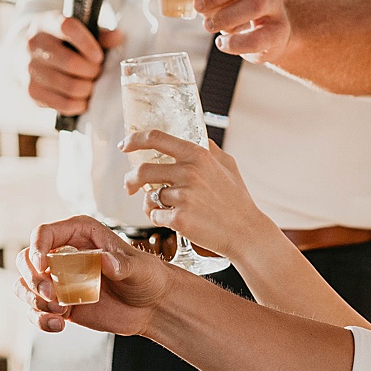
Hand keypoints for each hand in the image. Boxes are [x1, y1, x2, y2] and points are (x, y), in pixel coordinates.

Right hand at [14, 215, 171, 335]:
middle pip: (26, 259)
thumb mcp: (139, 268)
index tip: (42, 265)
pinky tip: (59, 325)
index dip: (37, 247)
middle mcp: (64, 254)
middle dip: (33, 279)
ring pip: (25, 286)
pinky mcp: (60, 303)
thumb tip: (104, 260)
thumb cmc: (147, 277)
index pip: (44, 233)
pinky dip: (39, 319)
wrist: (151, 306)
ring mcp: (59, 280)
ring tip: (60, 312)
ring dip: (34, 301)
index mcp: (80, 234)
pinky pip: (35, 310)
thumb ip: (121, 264)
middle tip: (53, 295)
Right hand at [24, 15, 122, 114]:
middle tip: (98, 71)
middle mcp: (33, 44)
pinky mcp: (31, 91)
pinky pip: (63, 104)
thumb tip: (118, 37)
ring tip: (90, 83)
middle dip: (92, 71)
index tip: (99, 56)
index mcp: (47, 23)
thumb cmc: (62, 41)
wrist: (30, 53)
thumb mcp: (79, 31)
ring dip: (88, 88)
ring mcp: (29, 69)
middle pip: (71, 62)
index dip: (87, 43)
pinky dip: (79, 104)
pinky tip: (82, 98)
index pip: (67, 28)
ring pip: (69, 86)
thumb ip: (100, 34)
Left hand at [120, 130, 276, 258]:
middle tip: (130, 188)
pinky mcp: (179, 219)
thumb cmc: (237, 200)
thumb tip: (197, 137)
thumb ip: (210, 149)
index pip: (156, 138)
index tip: (124, 146)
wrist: (246, 232)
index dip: (134, 140)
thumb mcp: (229, 166)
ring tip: (168, 211)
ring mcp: (184, 196)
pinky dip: (160, 220)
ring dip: (152, 205)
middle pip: (143, 171)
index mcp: (198, 156)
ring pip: (150, 197)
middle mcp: (189, 172)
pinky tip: (176, 222)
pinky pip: (155, 216)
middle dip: (130, 180)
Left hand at [189, 0, 288, 61]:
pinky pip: (261, 35)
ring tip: (208, 26)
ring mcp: (276, 4)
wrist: (266, 32)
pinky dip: (237, 41)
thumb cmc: (235, 6)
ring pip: (257, 2)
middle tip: (197, 8)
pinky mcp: (279, 30)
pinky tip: (222, 43)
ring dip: (228, 15)